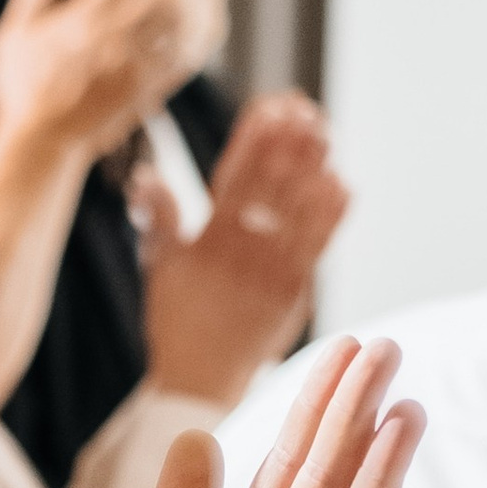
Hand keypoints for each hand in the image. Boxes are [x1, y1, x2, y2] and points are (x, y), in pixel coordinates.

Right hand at [0, 0, 218, 165]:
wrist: (42, 146)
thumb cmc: (22, 92)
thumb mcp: (14, 38)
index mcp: (82, 17)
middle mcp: (111, 37)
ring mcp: (132, 65)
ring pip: (183, 22)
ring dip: (198, 7)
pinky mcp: (146, 90)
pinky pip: (185, 57)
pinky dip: (199, 40)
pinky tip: (202, 32)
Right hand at [141, 93, 348, 403]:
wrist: (199, 382)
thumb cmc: (178, 322)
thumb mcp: (160, 267)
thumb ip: (158, 217)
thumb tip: (145, 175)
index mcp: (205, 241)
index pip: (232, 177)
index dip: (253, 140)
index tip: (269, 105)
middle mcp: (239, 254)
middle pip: (269, 187)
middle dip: (287, 145)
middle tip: (307, 109)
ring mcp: (269, 274)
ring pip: (296, 212)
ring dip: (313, 169)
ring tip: (325, 134)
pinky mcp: (293, 295)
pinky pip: (316, 248)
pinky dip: (329, 216)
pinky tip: (341, 184)